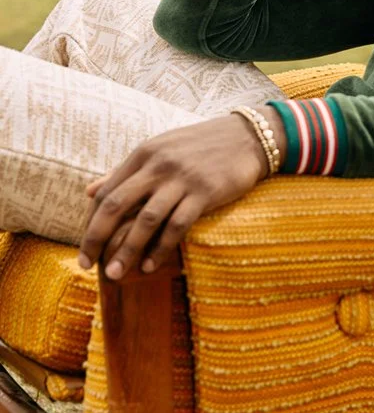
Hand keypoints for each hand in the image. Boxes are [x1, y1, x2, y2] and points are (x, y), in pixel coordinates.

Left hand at [78, 111, 284, 279]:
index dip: (91, 222)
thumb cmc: (201, 146)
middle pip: (116, 205)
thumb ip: (125, 171)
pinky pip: (177, 225)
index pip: (106, 192)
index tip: (85, 247)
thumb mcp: (160, 150)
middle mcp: (158, 165)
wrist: (248, 137)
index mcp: (143, 153)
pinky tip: (150, 266)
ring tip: (114, 274)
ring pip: (145, 219)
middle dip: (96, 238)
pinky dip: (160, 248)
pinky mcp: (204, 192)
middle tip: (86, 266)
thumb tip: (89, 191)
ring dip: (126, 250)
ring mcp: (181, 178)